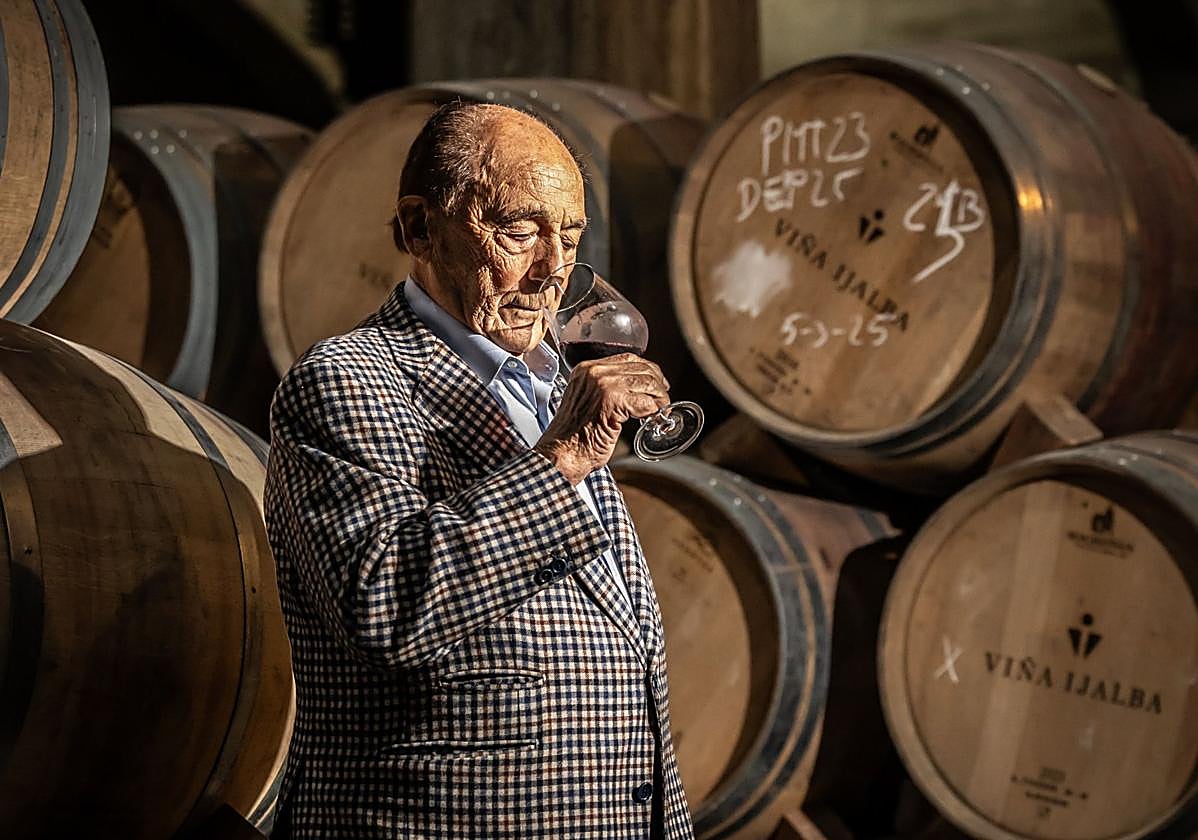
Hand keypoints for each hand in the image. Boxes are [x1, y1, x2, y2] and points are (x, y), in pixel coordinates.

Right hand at [534, 354, 668, 483]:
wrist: (562, 453)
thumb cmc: (574, 436)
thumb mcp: (586, 401)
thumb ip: (605, 389)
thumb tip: (634, 388)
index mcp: (586, 369)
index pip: (627, 358)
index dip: (647, 369)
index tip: (657, 381)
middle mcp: (594, 372)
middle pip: (640, 368)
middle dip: (657, 383)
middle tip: (663, 398)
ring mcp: (604, 385)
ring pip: (647, 382)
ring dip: (659, 397)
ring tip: (660, 409)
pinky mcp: (613, 402)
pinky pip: (645, 402)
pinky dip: (654, 410)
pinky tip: (652, 418)